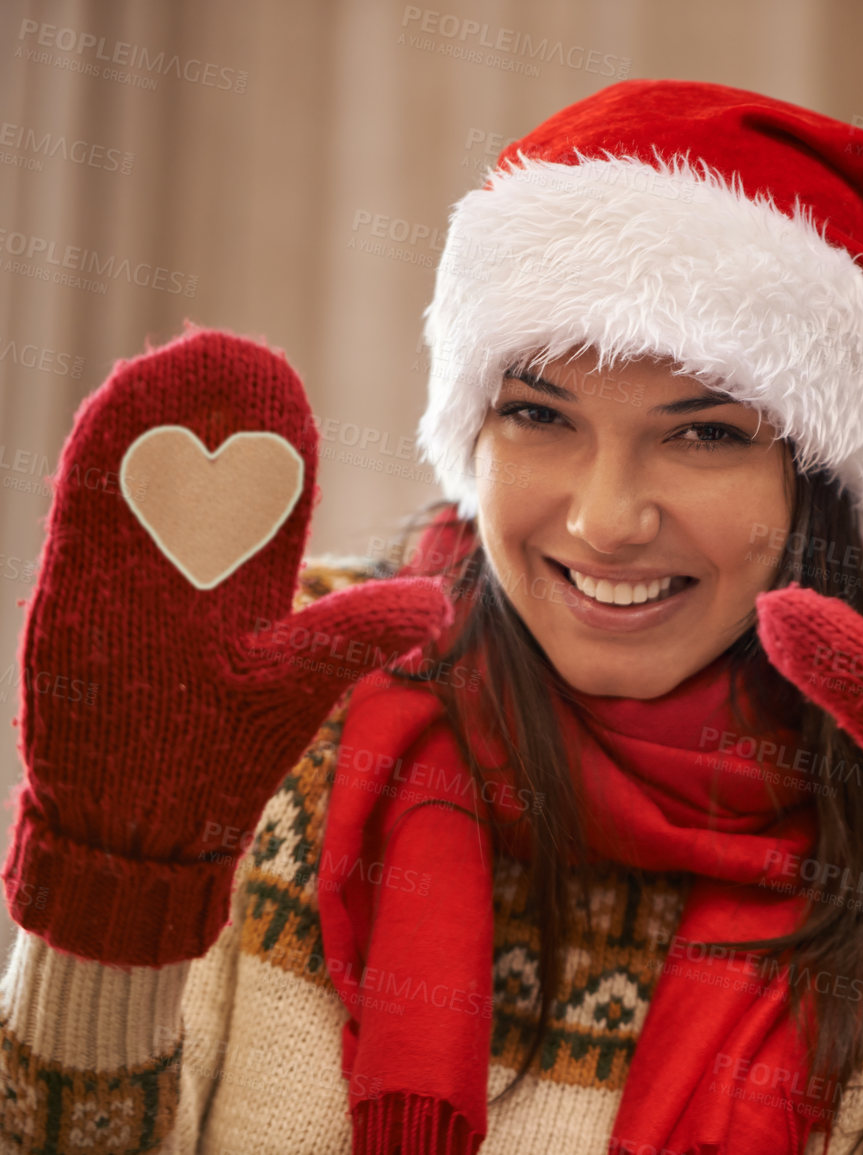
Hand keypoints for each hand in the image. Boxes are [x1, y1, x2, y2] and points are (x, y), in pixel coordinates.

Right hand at [2, 327, 452, 966]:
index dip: (269, 439)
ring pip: (140, 483)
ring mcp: (127, 581)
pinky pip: (86, 521)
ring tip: (174, 359)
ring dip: (155, 421)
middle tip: (230, 350)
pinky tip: (113, 413)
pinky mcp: (76, 599)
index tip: (280, 380)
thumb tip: (437, 603)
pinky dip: (100, 467)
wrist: (139, 822)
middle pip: (197, 472)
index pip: (259, 494)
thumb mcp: (296, 680)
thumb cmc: (218, 757)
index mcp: (243, 584)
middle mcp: (185, 571)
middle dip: (211, 412)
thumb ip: (356, 630)